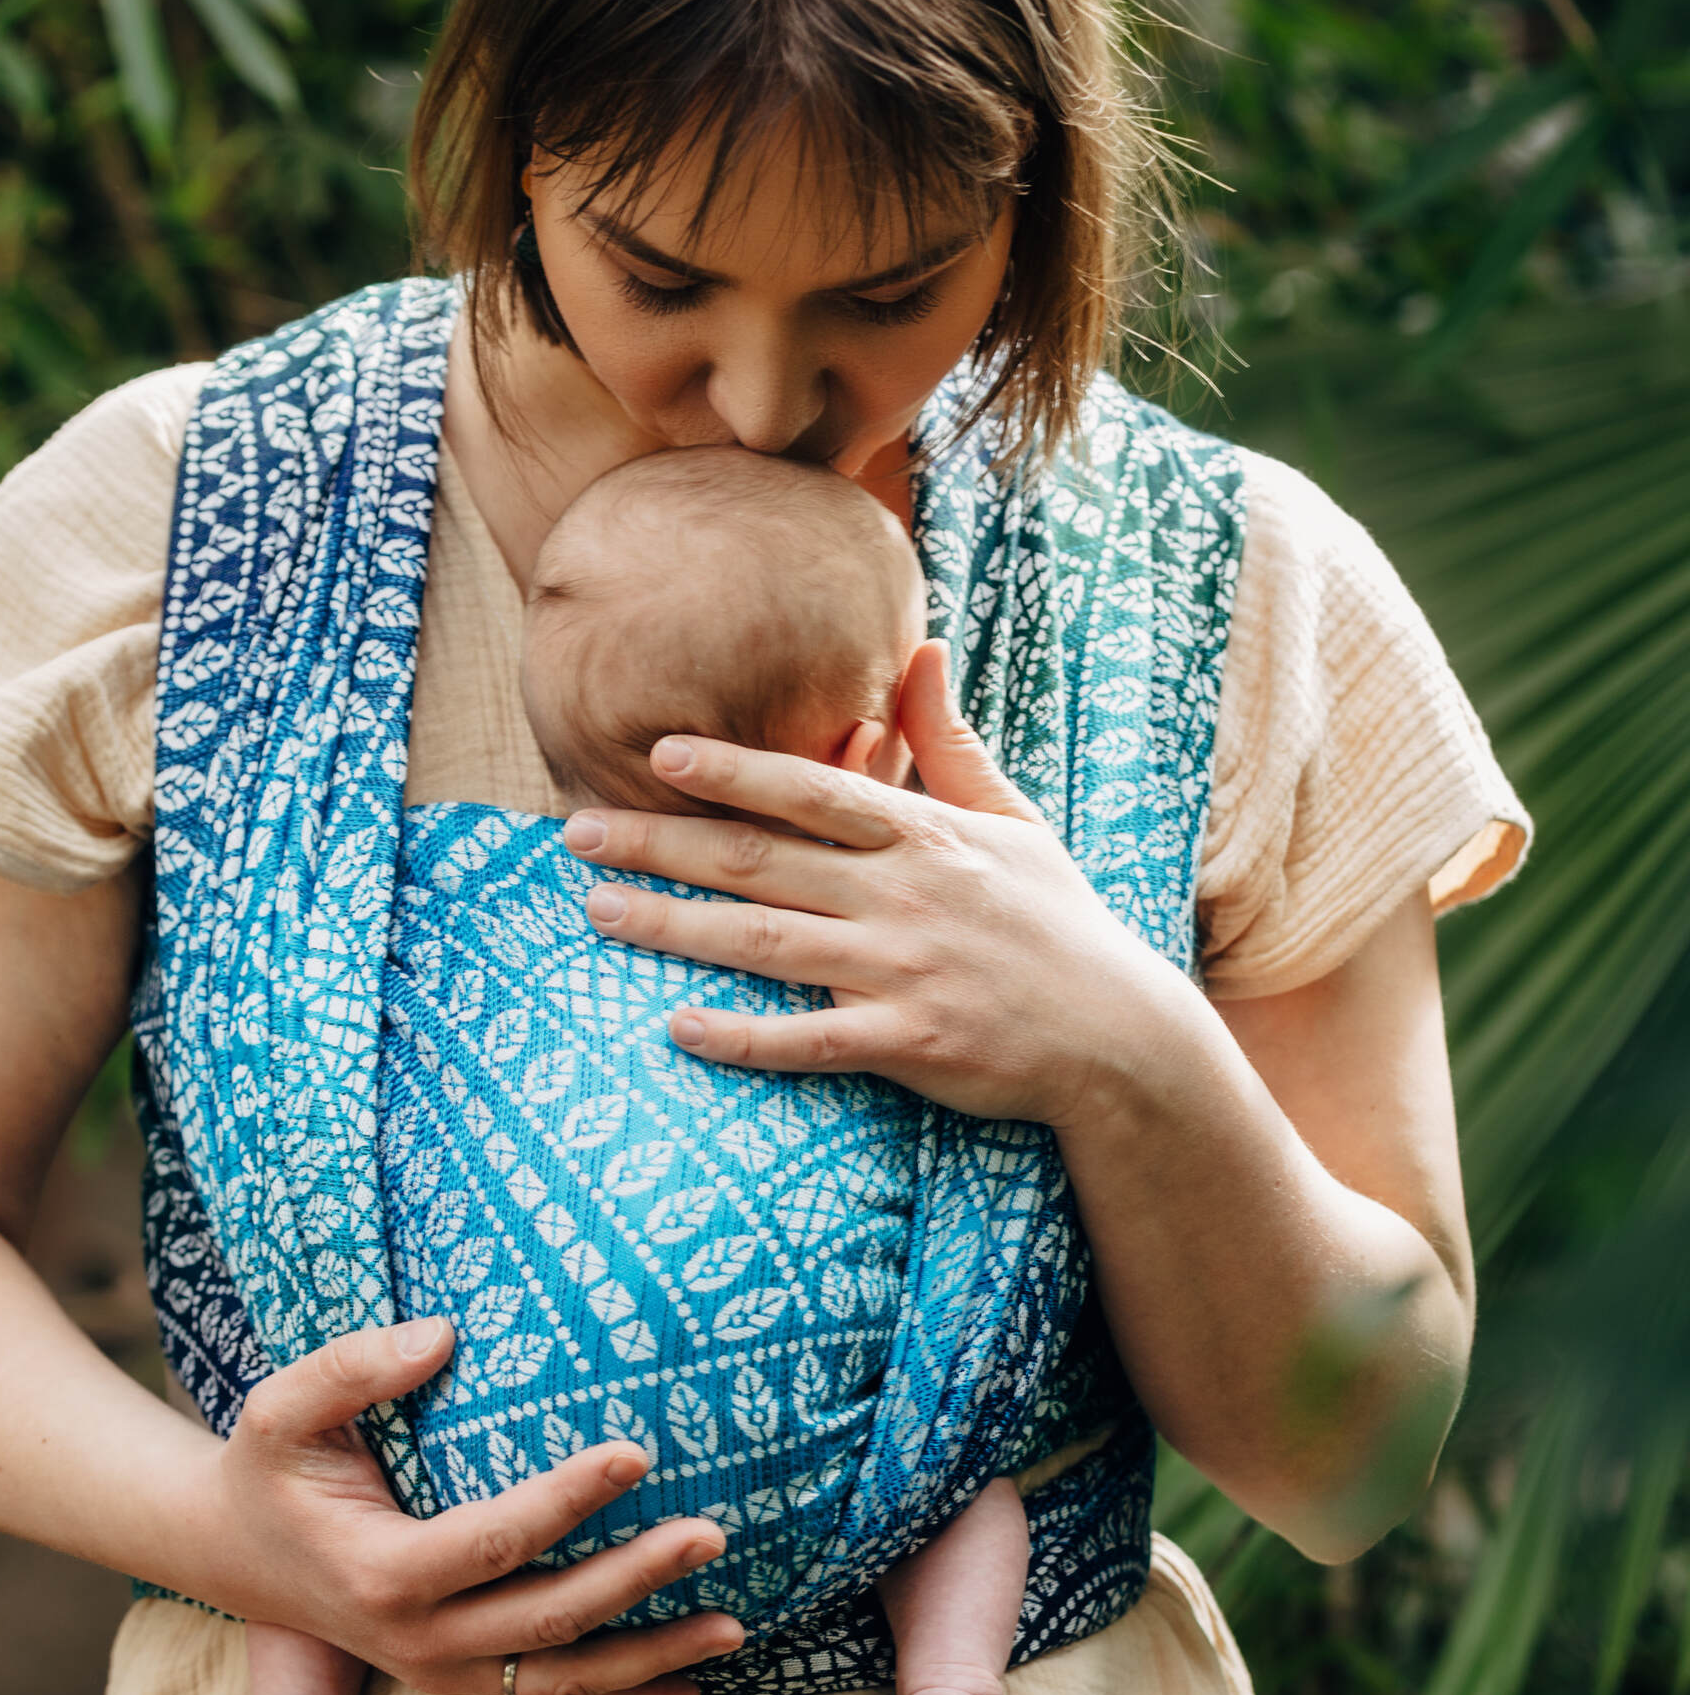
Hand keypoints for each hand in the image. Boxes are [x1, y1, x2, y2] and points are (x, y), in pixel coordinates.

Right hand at [194, 1318, 744, 1694]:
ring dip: (651, 1658)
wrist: (233, 1552)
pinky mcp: (461, 1679)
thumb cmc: (269, 1467)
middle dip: (634, 1579)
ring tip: (733, 1624)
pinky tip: (695, 1686)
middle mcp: (417, 1639)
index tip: (636, 1452)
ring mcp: (441, 1671)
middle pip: (546, 1620)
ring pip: (561, 1681)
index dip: (568, 1500)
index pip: (494, 1539)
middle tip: (710, 1534)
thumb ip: (352, 1366)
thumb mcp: (281, 1407)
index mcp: (381, 1572)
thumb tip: (442, 1334)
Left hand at [563, 640, 1190, 1128]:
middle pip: (763, 862)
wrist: (1119, 1038)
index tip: (657, 754)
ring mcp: (905, 972)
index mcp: (927, 835)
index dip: (735, 770)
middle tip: (574, 834)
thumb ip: (950, 740)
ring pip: (768, 944)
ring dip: (675, 927)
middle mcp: (906, 896)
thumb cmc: (1055, 922)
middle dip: (662, 844)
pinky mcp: (910, 1045)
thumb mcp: (1012, 819)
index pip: (814, 791)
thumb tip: (923, 648)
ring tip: (597, 912)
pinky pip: (809, 1041)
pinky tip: (679, 1025)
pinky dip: (743, 1036)